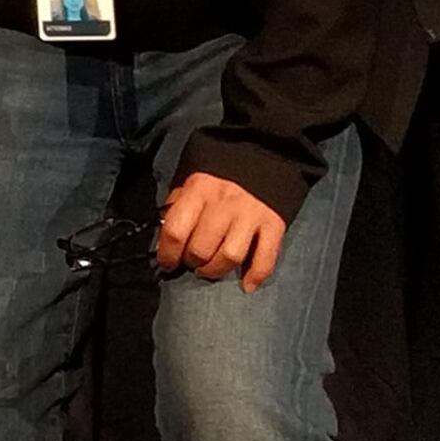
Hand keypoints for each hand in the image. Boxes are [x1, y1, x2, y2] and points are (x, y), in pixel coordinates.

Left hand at [159, 171, 287, 287]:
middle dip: (191, 262)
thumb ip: (178, 206)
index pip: (176, 231)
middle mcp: (224, 204)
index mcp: (199, 191)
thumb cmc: (217, 176)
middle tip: (191, 262)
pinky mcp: (274, 224)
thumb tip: (165, 238)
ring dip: (216, 271)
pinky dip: (256, 276)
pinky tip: (246, 285)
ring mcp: (250, 215)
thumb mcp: (190, 182)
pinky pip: (265, 258)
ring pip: (230, 256)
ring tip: (210, 270)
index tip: (167, 262)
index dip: (167, 253)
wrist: (262, 155)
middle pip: (202, 248)